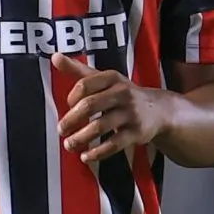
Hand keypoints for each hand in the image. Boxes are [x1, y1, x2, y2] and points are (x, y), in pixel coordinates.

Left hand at [53, 54, 170, 163]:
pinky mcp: (136, 133)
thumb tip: (55, 57)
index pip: (85, 84)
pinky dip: (97, 153)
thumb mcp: (105, 79)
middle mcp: (122, 93)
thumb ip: (79, 70)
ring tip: (69, 144)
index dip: (72, 97)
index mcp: (112, 78)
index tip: (68, 107)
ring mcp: (130, 114)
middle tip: (61, 130)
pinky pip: (113, 144)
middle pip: (90, 105)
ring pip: (100, 127)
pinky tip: (85, 156)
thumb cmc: (123, 94)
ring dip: (80, 138)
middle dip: (71, 120)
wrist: (159, 110)